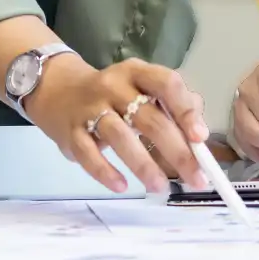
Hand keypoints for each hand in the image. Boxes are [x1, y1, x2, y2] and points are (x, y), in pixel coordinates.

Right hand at [22, 56, 213, 194]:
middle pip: (148, 118)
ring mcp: (90, 108)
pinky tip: (121, 186)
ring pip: (119, 136)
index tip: (200, 137)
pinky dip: (105, 171)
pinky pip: (88, 153)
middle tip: (196, 177)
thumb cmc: (112, 94)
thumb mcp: (140, 88)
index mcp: (136, 72)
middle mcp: (113, 86)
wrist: (58, 90)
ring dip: (143, 164)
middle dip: (176, 150)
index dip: (185, 110)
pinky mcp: (71, 132)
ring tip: (161, 186)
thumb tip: (197, 134)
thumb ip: (171, 105)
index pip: (166, 83)